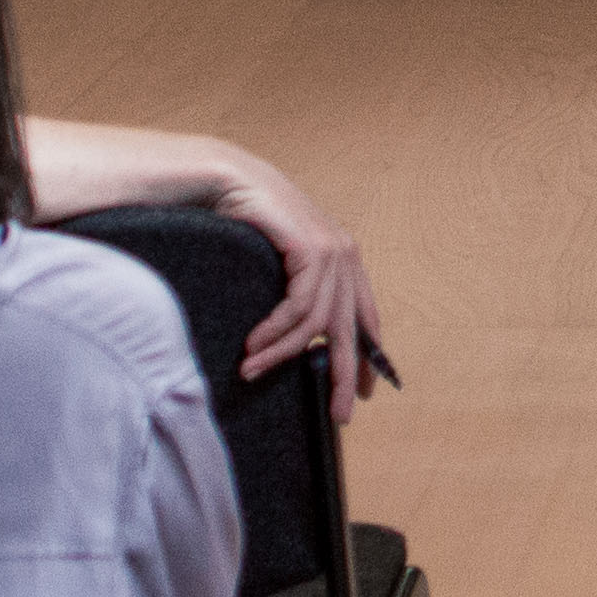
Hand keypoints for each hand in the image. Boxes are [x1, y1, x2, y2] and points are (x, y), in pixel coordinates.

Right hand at [210, 149, 388, 418]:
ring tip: (252, 371)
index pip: (366, 320)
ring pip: (317, 323)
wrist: (230, 181)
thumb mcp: (282, 264)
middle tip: (339, 415)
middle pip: (352, 331)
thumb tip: (296, 340)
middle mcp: (346, 256)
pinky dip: (275, 332)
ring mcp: (333, 251)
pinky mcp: (313, 249)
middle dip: (345, 376)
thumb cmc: (249, 222)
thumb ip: (298, 293)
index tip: (361, 394)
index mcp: (345, 261)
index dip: (366, 360)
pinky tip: (254, 346)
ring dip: (281, 354)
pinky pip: (299, 307)